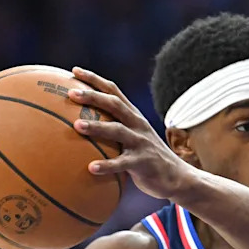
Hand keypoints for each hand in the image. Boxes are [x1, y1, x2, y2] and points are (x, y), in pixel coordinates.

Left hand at [68, 66, 194, 200]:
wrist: (177, 177)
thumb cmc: (148, 160)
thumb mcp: (134, 140)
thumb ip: (113, 133)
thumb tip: (79, 129)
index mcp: (133, 117)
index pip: (113, 92)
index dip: (94, 80)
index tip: (74, 71)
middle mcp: (138, 125)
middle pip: (115, 105)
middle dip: (93, 97)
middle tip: (71, 93)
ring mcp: (141, 143)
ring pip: (117, 130)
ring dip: (97, 127)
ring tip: (77, 126)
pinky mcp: (143, 162)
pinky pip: (122, 163)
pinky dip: (107, 165)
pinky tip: (91, 168)